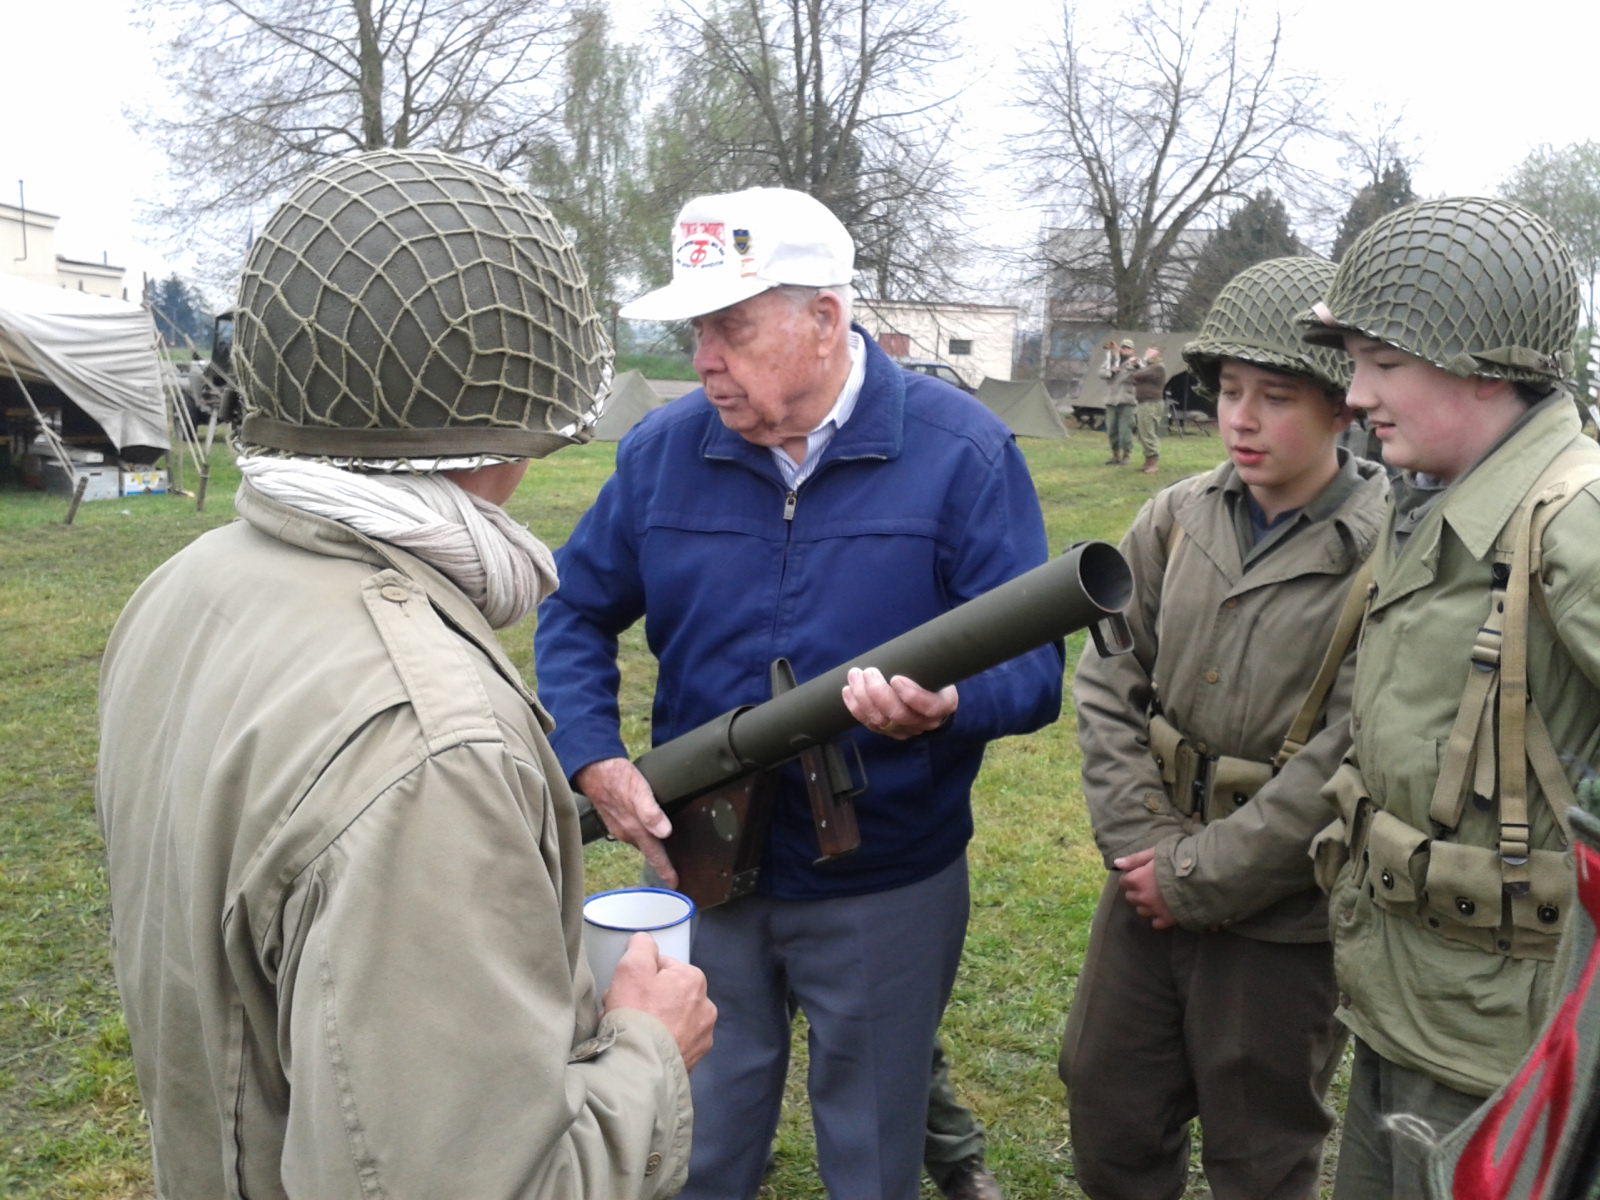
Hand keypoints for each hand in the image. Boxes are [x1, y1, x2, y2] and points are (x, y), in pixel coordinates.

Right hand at [574, 758, 678, 887]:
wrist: (592, 768)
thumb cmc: (617, 778)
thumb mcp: (638, 791)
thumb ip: (651, 812)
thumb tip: (665, 832)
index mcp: (634, 829)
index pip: (654, 855)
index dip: (665, 869)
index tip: (674, 883)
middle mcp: (626, 832)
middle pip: (648, 851)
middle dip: (660, 863)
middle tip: (672, 874)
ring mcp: (619, 825)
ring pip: (640, 842)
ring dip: (651, 849)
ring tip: (662, 855)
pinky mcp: (615, 817)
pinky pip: (632, 833)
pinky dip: (642, 837)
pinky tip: (647, 832)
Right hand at [605, 933, 716, 1070]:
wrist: (641, 1069)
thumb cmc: (637, 1017)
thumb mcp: (632, 968)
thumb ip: (641, 947)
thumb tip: (644, 940)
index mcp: (694, 980)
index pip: (661, 967)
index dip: (638, 977)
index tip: (625, 990)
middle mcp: (705, 1006)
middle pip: (665, 994)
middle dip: (644, 1000)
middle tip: (624, 1012)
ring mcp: (702, 1035)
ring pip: (669, 1019)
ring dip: (651, 1022)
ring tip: (631, 1033)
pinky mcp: (694, 1058)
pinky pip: (672, 1042)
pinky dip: (658, 1043)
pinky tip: (642, 1047)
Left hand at [841, 666, 956, 739]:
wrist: (931, 694)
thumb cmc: (933, 674)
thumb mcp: (938, 666)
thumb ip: (928, 660)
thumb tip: (911, 642)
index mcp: (943, 705)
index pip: (930, 707)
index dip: (912, 695)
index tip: (896, 678)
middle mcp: (925, 722)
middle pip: (900, 715)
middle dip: (879, 693)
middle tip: (869, 671)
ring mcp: (906, 729)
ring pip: (881, 721)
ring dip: (863, 697)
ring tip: (855, 675)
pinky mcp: (888, 731)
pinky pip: (869, 724)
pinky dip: (856, 707)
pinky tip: (848, 690)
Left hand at [1113, 848, 1175, 929]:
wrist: (1200, 877)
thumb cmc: (1177, 860)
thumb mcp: (1155, 853)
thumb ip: (1135, 859)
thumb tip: (1117, 863)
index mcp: (1137, 879)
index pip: (1124, 881)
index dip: (1132, 876)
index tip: (1142, 873)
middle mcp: (1142, 897)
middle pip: (1131, 897)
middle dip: (1137, 891)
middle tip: (1150, 885)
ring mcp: (1154, 910)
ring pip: (1141, 910)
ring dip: (1146, 904)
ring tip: (1157, 897)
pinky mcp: (1167, 919)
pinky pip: (1156, 923)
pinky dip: (1158, 917)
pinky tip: (1165, 909)